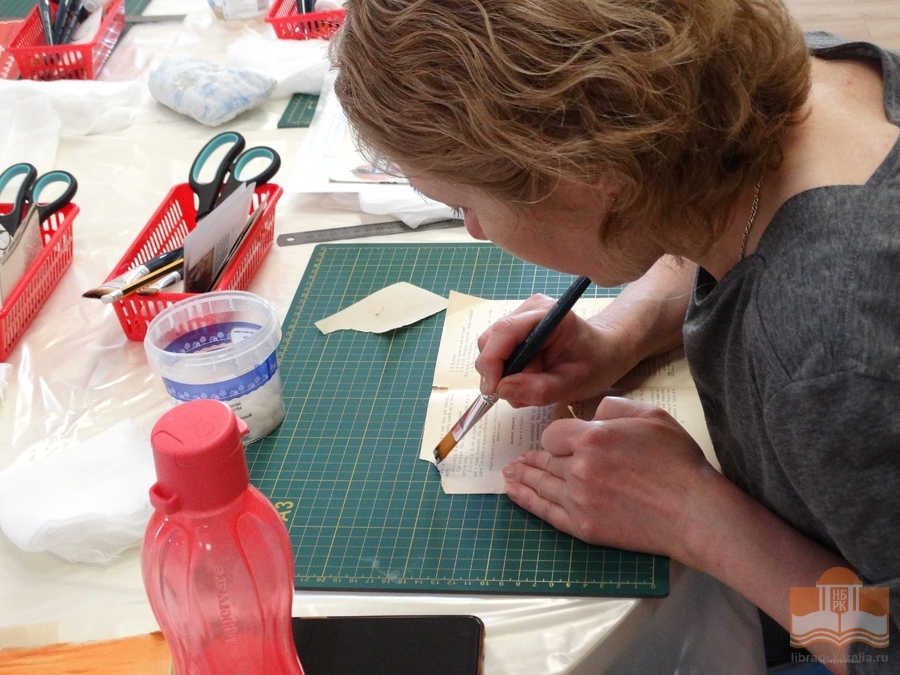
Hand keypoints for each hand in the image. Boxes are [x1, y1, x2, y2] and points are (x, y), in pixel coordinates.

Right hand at [475, 295, 630, 407]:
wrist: (606, 351)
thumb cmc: (596, 363)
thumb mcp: (573, 384)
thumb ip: (539, 389)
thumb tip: (502, 390)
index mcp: (547, 315)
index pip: (504, 332)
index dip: (492, 362)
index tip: (493, 391)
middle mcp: (529, 310)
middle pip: (490, 340)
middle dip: (496, 372)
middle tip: (516, 394)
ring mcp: (521, 317)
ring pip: (490, 348)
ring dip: (503, 374)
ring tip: (529, 385)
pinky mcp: (516, 329)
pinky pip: (498, 352)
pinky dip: (507, 371)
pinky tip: (529, 377)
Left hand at [501, 396, 718, 558]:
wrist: (693, 511)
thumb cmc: (677, 462)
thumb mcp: (650, 415)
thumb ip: (613, 407)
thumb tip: (591, 412)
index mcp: (591, 438)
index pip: (553, 434)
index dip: (557, 436)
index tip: (562, 440)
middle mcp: (578, 468)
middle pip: (544, 459)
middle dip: (533, 457)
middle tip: (518, 458)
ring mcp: (578, 500)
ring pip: (541, 484)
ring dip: (522, 477)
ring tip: (509, 472)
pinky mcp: (584, 528)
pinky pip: (546, 512)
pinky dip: (527, 501)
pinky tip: (515, 494)